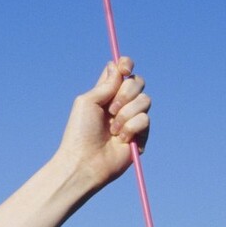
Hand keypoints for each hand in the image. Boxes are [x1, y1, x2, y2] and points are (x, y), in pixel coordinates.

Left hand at [54, 57, 150, 189]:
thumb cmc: (80, 132)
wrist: (85, 161)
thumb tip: (118, 67)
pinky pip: (145, 120)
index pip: (121, 71)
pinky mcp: (141, 134)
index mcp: (106, 93)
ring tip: (113, 130)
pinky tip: (121, 139)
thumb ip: (106, 84)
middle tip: (110, 109)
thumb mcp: (88, 101)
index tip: (124, 69)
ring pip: (145, 101)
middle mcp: (121, 103)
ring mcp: (132, 118)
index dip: (126, 65)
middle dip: (126, 93)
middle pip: (138, 82)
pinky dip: (131, 128)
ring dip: (126, 114)